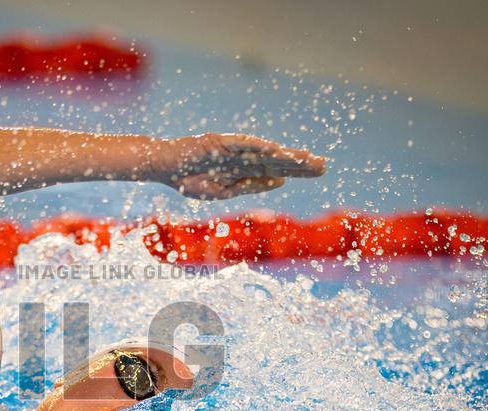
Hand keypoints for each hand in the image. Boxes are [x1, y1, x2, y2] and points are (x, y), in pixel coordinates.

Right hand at [151, 133, 325, 199]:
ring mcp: (232, 149)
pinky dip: (256, 147)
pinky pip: (240, 145)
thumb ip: (250, 185)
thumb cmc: (189, 179)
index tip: (319, 170)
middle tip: (324, 165)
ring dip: (284, 156)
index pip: (277, 170)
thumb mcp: (223, 191)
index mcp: (245, 171)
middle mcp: (243, 158)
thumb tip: (279, 181)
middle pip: (276, 161)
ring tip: (306, 159)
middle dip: (299, 164)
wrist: (163, 166)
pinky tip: (274, 150)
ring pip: (263, 153)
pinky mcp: (218, 142)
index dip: (297, 170)